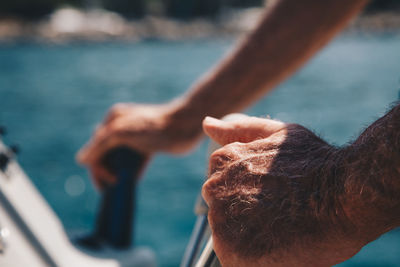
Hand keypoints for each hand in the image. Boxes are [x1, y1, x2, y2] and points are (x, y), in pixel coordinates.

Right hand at [77, 102, 201, 188]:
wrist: (186, 125)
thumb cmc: (155, 127)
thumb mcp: (122, 133)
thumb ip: (100, 145)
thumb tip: (81, 160)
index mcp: (113, 120)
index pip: (95, 147)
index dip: (97, 167)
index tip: (107, 183)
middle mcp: (122, 127)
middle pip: (106, 153)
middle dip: (106, 171)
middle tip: (111, 187)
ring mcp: (135, 137)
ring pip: (120, 158)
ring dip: (117, 172)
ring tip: (119, 186)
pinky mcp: (148, 146)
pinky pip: (134, 162)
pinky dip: (131, 172)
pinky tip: (132, 181)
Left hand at [202, 115, 363, 266]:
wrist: (344, 194)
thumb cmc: (316, 163)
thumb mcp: (277, 135)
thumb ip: (239, 130)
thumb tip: (207, 123)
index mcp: (221, 163)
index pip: (223, 191)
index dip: (251, 199)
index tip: (273, 199)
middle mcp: (214, 189)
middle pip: (225, 215)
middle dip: (248, 219)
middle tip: (280, 216)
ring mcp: (220, 220)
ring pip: (230, 240)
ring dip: (253, 241)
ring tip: (282, 231)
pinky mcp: (231, 251)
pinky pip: (236, 262)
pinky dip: (256, 261)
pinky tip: (279, 247)